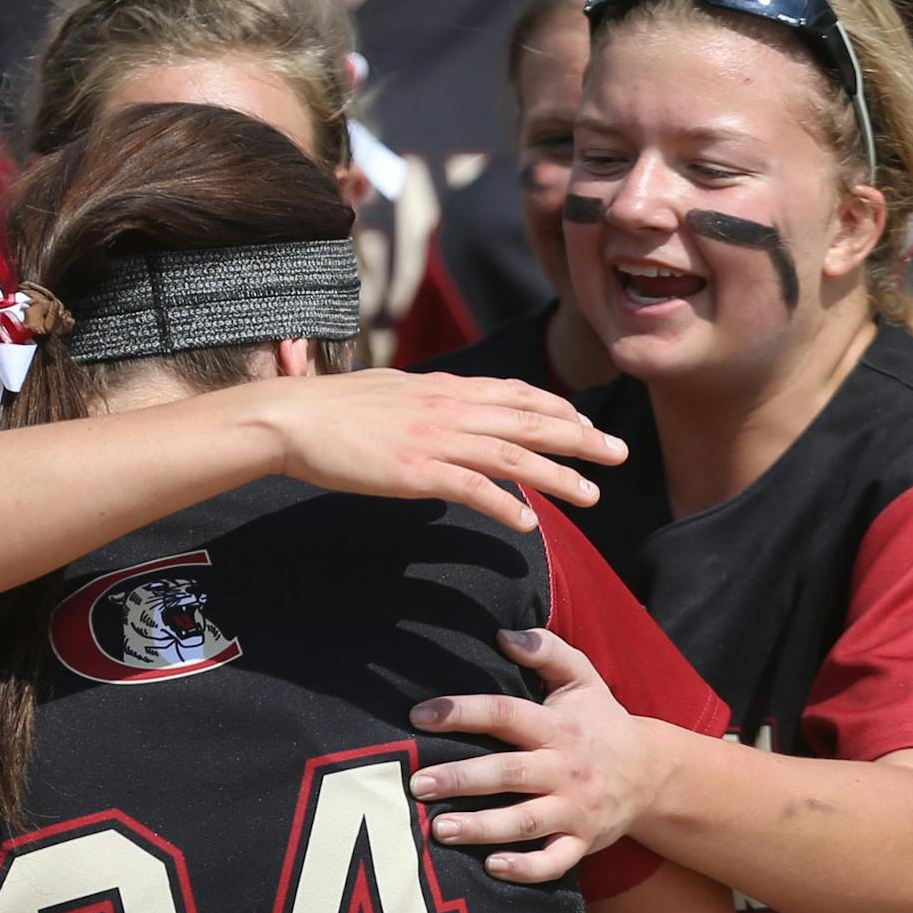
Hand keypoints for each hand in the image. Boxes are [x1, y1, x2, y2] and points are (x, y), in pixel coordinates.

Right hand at [271, 369, 627, 532]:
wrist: (293, 417)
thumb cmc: (332, 409)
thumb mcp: (390, 392)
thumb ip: (425, 403)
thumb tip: (441, 411)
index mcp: (445, 389)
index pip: (516, 394)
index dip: (558, 409)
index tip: (586, 424)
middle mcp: (450, 409)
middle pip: (530, 420)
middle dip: (580, 437)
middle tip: (618, 452)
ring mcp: (436, 440)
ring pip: (514, 456)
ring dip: (558, 476)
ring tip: (592, 495)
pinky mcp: (417, 472)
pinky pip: (473, 489)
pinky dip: (504, 505)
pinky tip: (528, 523)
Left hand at [409, 628, 654, 879]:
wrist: (653, 774)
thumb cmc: (601, 723)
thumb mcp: (583, 679)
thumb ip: (547, 650)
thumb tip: (504, 634)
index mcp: (557, 727)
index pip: (505, 713)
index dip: (463, 712)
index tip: (420, 716)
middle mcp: (564, 769)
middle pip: (508, 773)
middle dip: (461, 779)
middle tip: (417, 784)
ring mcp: (574, 809)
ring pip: (524, 822)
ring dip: (481, 827)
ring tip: (439, 830)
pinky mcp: (581, 842)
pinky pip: (554, 862)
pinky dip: (526, 869)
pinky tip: (492, 867)